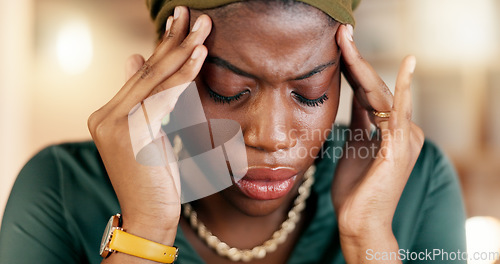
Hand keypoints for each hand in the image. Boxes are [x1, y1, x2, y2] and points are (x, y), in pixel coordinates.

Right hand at [87, 6, 211, 246]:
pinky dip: (184, 76)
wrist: (150, 216)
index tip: (181, 24)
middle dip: (174, 40)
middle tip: (193, 14)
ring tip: (203, 27)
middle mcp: (105, 114)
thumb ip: (143, 100)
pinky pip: (162, 97)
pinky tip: (199, 56)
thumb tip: (131, 57)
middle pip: (146, 70)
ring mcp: (113, 123)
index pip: (141, 74)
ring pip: (154, 78)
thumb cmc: (155, 179)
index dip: (162, 47)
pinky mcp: (128, 132)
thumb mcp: (150, 135)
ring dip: (183, 51)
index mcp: (108, 113)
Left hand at [331, 25, 424, 261]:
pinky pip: (399, 112)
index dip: (353, 67)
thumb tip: (355, 95)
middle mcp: (402, 129)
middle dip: (356, 59)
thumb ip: (359, 120)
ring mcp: (404, 137)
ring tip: (347, 40)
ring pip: (380, 93)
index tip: (337, 45)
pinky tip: (407, 64)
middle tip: (341, 32)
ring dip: (363, 65)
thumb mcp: (354, 145)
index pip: (369, 90)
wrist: (358, 221)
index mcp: (390, 129)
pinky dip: (402, 88)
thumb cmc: (355, 189)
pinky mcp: (400, 147)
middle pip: (375, 86)